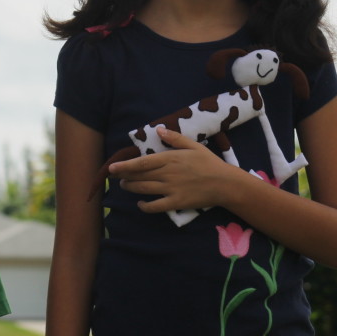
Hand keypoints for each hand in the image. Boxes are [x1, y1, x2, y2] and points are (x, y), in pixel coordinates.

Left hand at [108, 127, 236, 213]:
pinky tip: (140, 203)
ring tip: (125, 185)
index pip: (141, 162)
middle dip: (124, 176)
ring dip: (131, 188)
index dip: (125, 165)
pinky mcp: (176, 203)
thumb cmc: (208, 162)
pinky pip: (155, 206)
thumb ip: (174, 138)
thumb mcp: (193, 145)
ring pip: (144, 189)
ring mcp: (171, 189)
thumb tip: (159, 129)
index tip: (112, 167)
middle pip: (139, 176)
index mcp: (170, 158)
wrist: (224, 183)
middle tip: (115, 176)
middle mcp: (167, 174)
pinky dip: (145, 206)